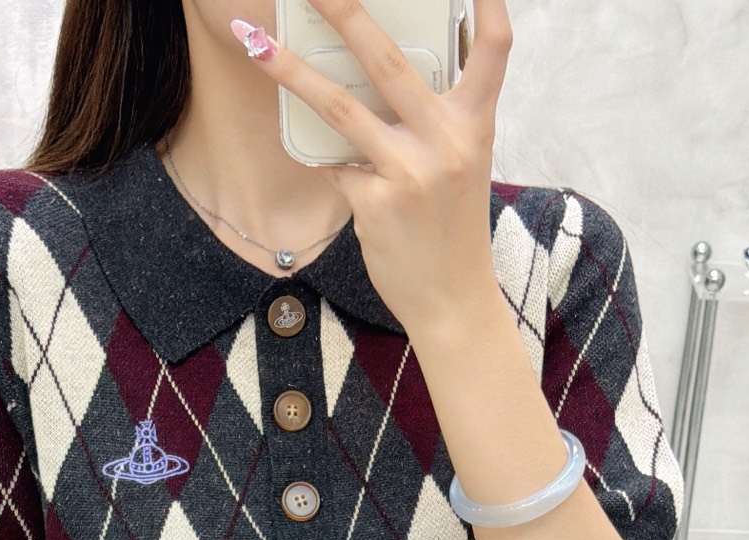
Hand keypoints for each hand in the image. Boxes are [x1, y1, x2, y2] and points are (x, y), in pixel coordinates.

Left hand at [235, 0, 513, 342]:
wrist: (453, 302)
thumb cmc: (452, 230)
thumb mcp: (461, 165)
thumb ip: (432, 121)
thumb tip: (372, 80)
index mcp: (475, 124)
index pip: (493, 49)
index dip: (488, 3)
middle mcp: (446, 141)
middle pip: (389, 59)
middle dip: (345, 11)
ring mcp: (409, 171)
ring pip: (339, 107)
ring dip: (291, 71)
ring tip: (255, 44)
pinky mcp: (376, 203)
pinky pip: (335, 165)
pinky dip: (329, 164)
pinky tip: (336, 173)